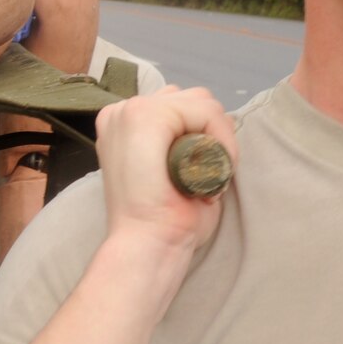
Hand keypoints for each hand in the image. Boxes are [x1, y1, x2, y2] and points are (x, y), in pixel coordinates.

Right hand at [93, 85, 236, 260]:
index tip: (200, 177)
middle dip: (211, 133)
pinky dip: (221, 139)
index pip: (178, 106)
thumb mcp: (166, 172)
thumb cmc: (159, 221)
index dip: (202, 136)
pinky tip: (212, 172)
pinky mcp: (146, 116)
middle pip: (192, 98)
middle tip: (206, 177)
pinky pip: (205, 111)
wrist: (146, 244)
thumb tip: (202, 135)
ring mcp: (130, 110)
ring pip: (201, 102)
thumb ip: (175, 145)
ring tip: (207, 175)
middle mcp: (120, 111)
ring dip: (217, 137)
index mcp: (121, 125)